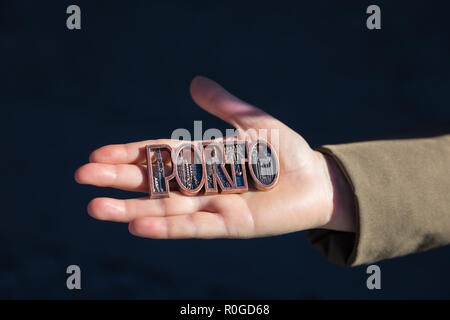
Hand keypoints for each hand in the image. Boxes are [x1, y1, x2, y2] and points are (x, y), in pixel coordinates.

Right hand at [75, 76, 355, 238]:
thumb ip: (224, 106)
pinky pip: (195, 227)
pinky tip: (139, 226)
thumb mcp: (253, 122)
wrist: (317, 180)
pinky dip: (168, 227)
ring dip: (132, 209)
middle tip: (82, 178)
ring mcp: (213, 206)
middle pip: (154, 182)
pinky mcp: (230, 225)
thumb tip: (194, 83)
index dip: (130, 154)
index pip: (160, 155)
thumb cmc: (287, 152)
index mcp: (204, 158)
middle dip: (119, 180)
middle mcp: (202, 184)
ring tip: (97, 208)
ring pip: (166, 208)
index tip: (98, 154)